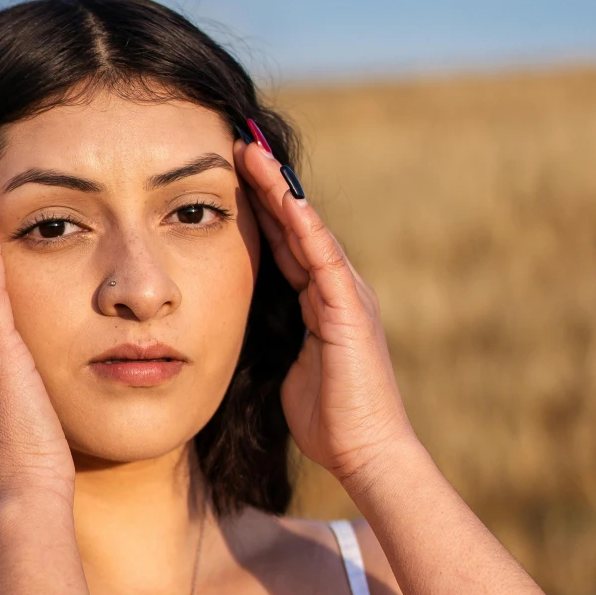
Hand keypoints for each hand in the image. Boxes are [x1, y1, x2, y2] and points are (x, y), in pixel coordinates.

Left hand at [236, 135, 417, 489]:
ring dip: (279, 190)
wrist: (367, 452)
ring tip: (250, 152)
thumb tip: (238, 329)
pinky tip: (280, 197)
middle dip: (267, 184)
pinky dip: (302, 225)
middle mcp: (338, 289)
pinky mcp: (350, 310)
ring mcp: (348, 295)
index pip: (285, 243)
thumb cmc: (329, 421)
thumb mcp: (287, 369)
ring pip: (308, 229)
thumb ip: (273, 340)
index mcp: (321, 302)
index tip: (228, 175)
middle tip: (237, 142)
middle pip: (296, 224)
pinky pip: (322, 257)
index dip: (258, 209)